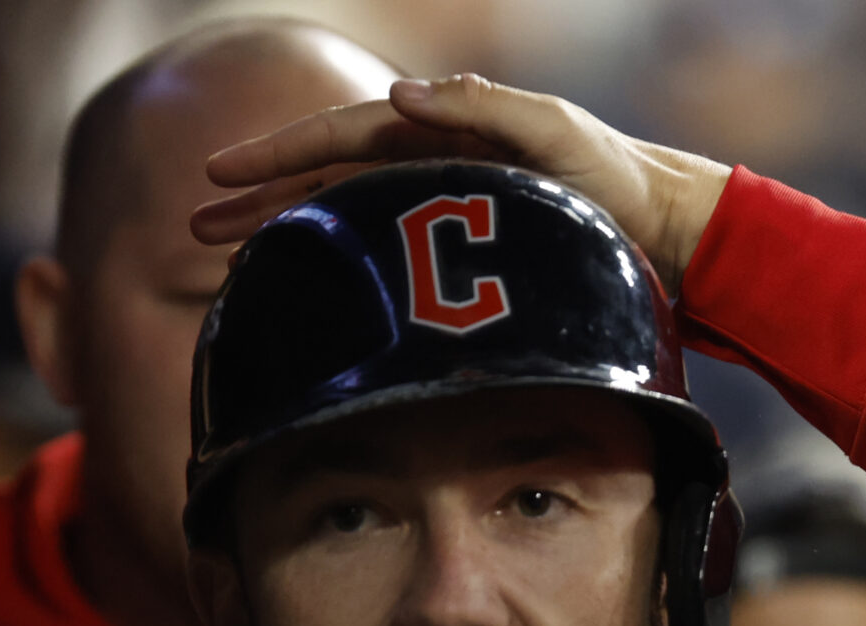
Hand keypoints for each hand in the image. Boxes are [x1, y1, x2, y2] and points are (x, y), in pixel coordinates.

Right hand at [193, 75, 733, 291]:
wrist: (668, 230)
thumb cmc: (619, 179)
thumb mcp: (557, 133)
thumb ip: (484, 108)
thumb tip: (400, 94)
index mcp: (445, 128)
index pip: (343, 135)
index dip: (280, 154)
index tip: (220, 172)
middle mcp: (435, 162)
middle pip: (328, 178)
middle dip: (263, 198)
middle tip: (198, 224)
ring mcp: (445, 205)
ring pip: (347, 217)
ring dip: (290, 234)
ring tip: (230, 259)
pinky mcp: (461, 249)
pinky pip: (384, 252)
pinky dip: (341, 266)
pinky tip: (311, 290)